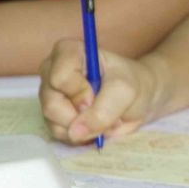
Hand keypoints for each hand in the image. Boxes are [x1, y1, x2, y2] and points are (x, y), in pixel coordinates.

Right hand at [39, 37, 159, 143]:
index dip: (80, 94)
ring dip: (83, 128)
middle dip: (82, 116)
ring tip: (102, 118)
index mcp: (67, 52)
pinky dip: (80, 135)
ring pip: (53, 121)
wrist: (139, 98)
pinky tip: (94, 125)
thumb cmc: (133, 85)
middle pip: (52, 103)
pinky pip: (58, 132)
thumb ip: (103, 110)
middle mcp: (51, 71)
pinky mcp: (51, 114)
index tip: (97, 96)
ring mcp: (49, 93)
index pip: (60, 78)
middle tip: (105, 111)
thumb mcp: (126, 92)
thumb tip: (75, 133)